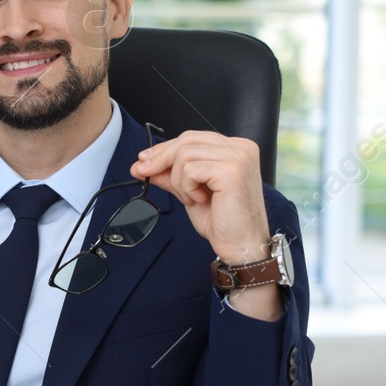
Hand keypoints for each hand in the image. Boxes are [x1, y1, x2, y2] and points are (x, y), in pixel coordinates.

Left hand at [131, 131, 268, 260]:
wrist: (242, 247)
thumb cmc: (224, 223)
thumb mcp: (190, 192)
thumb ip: (172, 175)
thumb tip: (144, 164)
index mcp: (236, 149)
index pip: (193, 138)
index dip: (165, 148)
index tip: (143, 160)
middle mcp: (241, 148)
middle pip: (187, 140)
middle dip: (160, 158)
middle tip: (143, 172)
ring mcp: (238, 157)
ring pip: (185, 155)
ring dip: (179, 181)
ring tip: (190, 198)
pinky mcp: (231, 170)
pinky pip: (191, 169)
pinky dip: (187, 187)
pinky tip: (199, 200)